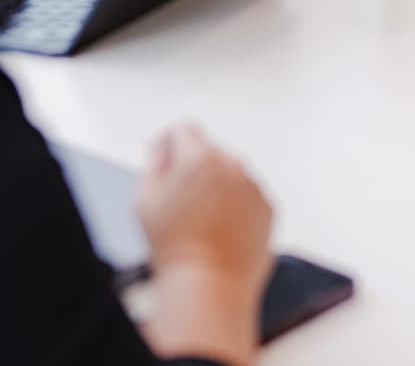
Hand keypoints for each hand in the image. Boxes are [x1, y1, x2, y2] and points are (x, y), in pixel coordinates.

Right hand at [136, 124, 273, 363]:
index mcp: (200, 157)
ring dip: (218, 186)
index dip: (170, 144)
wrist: (209, 283)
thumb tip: (162, 148)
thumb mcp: (146, 200)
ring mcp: (253, 186)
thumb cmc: (177, 247)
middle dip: (195, 167)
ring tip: (202, 221)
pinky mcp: (268, 207)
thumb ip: (154, 163)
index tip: (166, 157)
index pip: (185, 130)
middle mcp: (232, 166)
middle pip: (210, 152)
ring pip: (231, 174)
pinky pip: (248, 196)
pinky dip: (237, 205)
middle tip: (180, 200)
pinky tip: (220, 229)